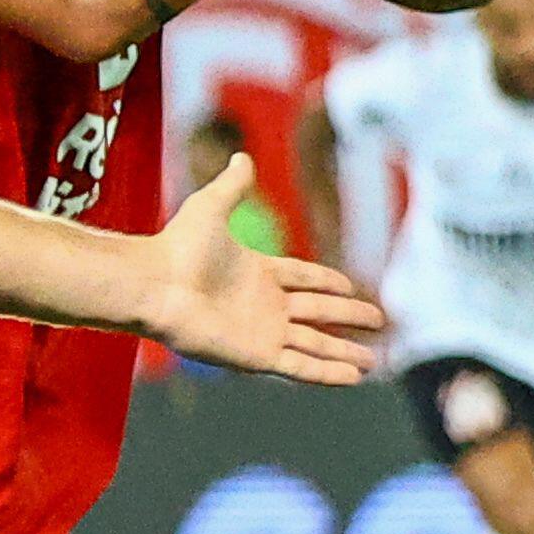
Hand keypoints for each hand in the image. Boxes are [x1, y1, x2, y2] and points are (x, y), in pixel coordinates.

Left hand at [143, 157, 383, 383]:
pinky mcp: (255, 355)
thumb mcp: (211, 206)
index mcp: (256, 271)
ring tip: (373, 361)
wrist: (154, 283)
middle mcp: (262, 304)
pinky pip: (300, 366)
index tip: (352, 287)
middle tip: (378, 322)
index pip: (303, 278)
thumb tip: (241, 156)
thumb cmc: (177, 246)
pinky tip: (353, 377)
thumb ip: (233, 185)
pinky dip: (327, 373)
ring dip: (344, 353)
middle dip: (348, 318)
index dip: (328, 283)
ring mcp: (261, 331)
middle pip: (317, 312)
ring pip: (314, 344)